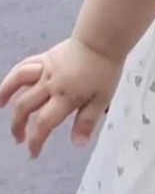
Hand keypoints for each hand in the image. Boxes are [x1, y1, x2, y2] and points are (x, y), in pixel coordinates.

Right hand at [0, 37, 123, 157]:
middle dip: (19, 126)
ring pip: (18, 85)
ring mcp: (45, 70)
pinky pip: (23, 67)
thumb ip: (87, 121)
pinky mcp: (44, 58)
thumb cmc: (105, 69)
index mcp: (66, 97)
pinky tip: (6, 88)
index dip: (36, 141)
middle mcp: (51, 85)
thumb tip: (77, 145)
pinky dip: (11, 79)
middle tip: (21, 139)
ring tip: (1, 109)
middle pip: (26, 108)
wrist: (103, 40)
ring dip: (7, 98)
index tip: (34, 153)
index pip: (44, 124)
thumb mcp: (102, 99)